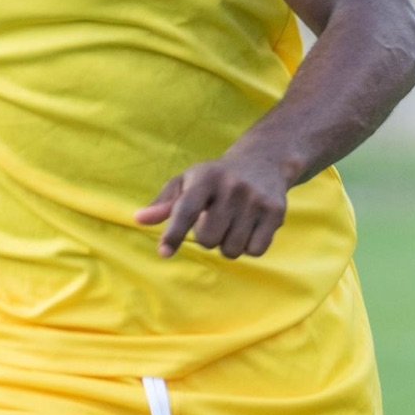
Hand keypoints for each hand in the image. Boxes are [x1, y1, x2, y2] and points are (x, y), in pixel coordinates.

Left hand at [135, 150, 290, 259]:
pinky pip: (255, 251)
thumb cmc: (215, 178)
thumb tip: (139, 219)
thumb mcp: (187, 182)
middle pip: (208, 239)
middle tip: (214, 221)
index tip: (164, 252)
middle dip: (207, 238)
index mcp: (205, 177)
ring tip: (232, 224)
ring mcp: (256, 199)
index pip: (186, 210)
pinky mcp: (276, 212)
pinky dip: (249, 248)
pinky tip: (249, 228)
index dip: (174, 233)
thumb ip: (164, 203)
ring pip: (232, 249)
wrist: (264, 161)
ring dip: (228, 245)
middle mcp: (231, 186)